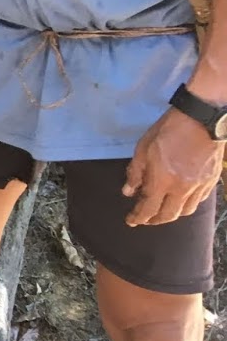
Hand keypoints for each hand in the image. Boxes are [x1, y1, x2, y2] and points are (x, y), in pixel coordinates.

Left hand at [122, 109, 224, 226]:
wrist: (200, 120)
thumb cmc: (167, 131)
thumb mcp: (143, 149)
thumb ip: (135, 173)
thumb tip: (128, 192)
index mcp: (162, 181)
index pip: (148, 208)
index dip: (138, 217)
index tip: (130, 221)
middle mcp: (182, 189)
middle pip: (168, 215)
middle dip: (154, 220)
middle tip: (145, 219)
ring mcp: (199, 186)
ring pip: (185, 211)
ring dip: (171, 214)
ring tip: (162, 210)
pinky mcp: (211, 181)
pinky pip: (198, 201)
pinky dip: (187, 204)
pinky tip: (180, 199)